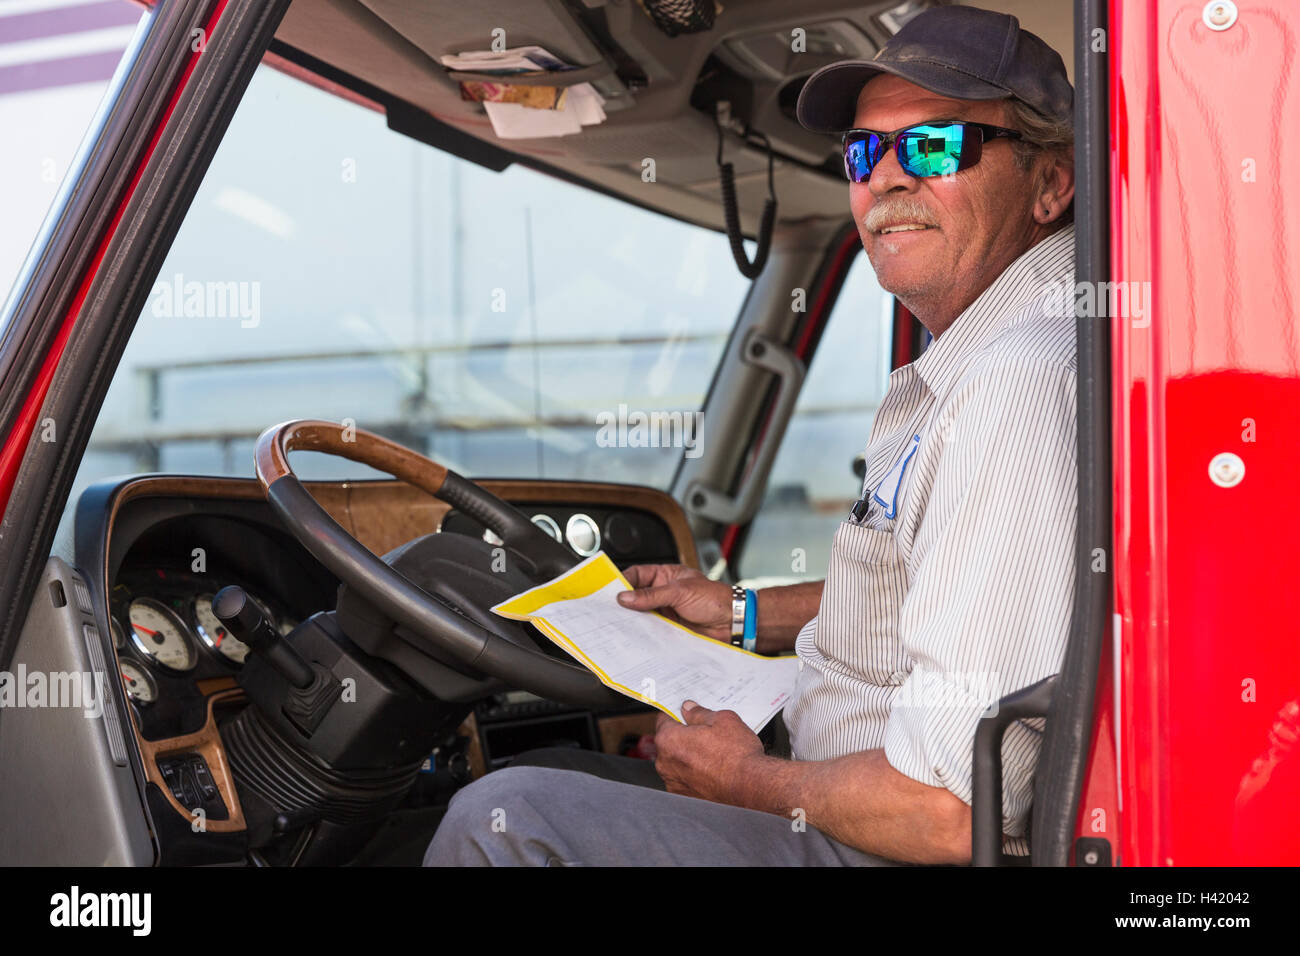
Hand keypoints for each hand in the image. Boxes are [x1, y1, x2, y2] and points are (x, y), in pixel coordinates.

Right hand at [616, 563, 733, 641]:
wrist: (733, 622)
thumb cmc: (715, 599)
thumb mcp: (680, 592)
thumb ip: (651, 595)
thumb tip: (625, 597)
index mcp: (666, 575)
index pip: (637, 574)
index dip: (622, 581)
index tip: (609, 590)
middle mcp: (663, 593)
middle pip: (636, 595)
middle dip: (624, 602)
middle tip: (609, 609)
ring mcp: (666, 611)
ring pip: (641, 614)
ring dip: (631, 619)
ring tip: (618, 623)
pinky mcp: (668, 629)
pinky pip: (650, 630)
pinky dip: (641, 632)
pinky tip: (634, 635)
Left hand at [653, 701, 764, 804]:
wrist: (751, 787)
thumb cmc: (736, 755)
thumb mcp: (721, 720)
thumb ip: (699, 713)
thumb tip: (688, 709)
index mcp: (669, 739)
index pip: (664, 719)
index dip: (677, 715)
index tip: (686, 716)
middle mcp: (665, 763)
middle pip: (669, 743)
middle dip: (684, 738)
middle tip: (706, 735)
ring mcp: (674, 783)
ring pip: (677, 763)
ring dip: (688, 758)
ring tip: (713, 756)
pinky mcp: (684, 798)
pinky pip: (685, 780)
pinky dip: (694, 776)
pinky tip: (712, 772)